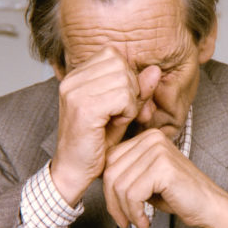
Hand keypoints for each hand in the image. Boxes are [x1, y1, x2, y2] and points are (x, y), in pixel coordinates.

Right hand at [50, 47, 160, 205]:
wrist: (73, 172)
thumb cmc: (95, 145)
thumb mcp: (120, 112)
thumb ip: (137, 90)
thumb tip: (155, 70)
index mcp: (75, 76)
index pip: (113, 55)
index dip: (126, 76)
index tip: (120, 102)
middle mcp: (72, 80)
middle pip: (120, 64)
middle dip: (131, 89)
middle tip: (121, 113)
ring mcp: (76, 92)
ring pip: (124, 79)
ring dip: (130, 102)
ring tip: (118, 120)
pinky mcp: (84, 108)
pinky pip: (123, 96)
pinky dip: (128, 111)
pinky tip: (118, 124)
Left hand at [103, 128, 227, 227]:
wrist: (210, 206)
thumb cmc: (179, 196)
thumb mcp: (146, 181)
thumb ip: (126, 174)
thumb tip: (99, 180)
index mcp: (147, 138)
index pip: (110, 160)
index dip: (108, 189)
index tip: (117, 209)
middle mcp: (152, 139)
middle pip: (110, 172)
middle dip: (113, 202)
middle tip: (124, 220)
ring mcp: (158, 151)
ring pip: (119, 185)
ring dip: (125, 211)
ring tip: (137, 221)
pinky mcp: (163, 168)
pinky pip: (132, 195)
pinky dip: (135, 214)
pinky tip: (145, 221)